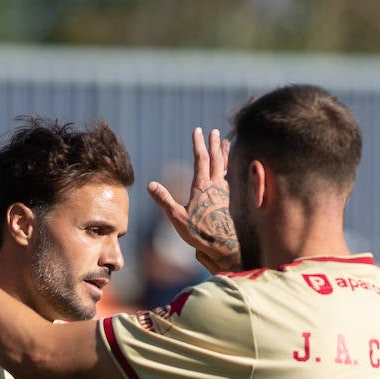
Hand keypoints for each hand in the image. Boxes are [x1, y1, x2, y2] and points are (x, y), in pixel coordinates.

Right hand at [147, 128, 241, 273]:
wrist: (225, 247)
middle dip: (214, 144)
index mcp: (202, 186)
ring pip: (225, 168)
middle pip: (216, 160)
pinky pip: (229, 180)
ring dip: (224, 154)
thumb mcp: (177, 217)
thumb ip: (164, 200)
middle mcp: (216, 186)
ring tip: (226, 143)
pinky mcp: (229, 202)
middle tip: (215, 132)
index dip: (198, 143)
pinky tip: (227, 172)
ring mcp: (225, 193)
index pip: (201, 159)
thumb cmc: (200, 233)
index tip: (197, 130)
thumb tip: (150, 185)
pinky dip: (228, 170)